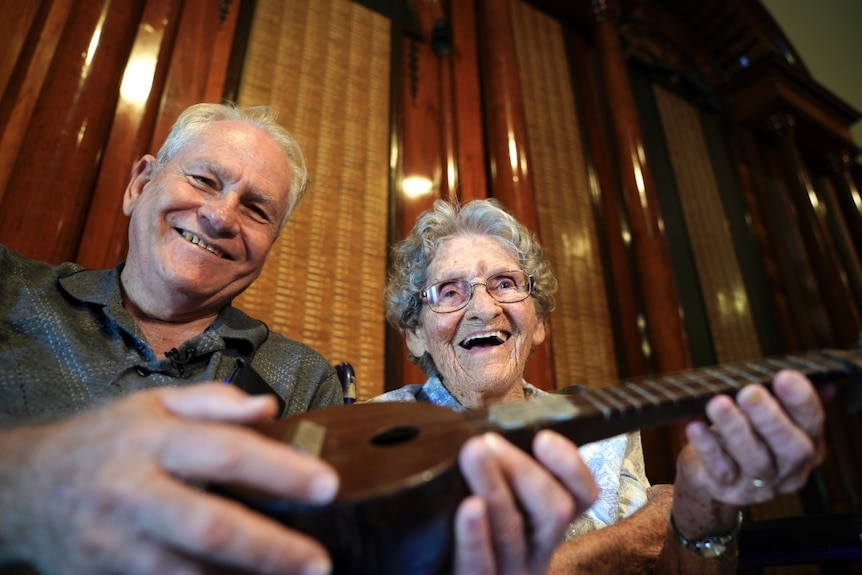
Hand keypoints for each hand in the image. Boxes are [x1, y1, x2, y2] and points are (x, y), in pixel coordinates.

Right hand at [0, 384, 338, 574]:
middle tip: (319, 562)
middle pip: (208, 526)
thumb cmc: (102, 441)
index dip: (280, 471)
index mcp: (151, 440)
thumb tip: (268, 408)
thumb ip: (212, 403)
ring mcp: (114, 545)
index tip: (328, 485)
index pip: (226, 452)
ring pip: (185, 574)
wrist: (24, 488)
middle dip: (269, 548)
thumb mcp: (150, 405)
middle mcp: (132, 492)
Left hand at [452, 430, 597, 574]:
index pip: (582, 495)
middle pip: (554, 511)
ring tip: (473, 453)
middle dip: (523, 469)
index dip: (571, 466)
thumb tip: (490, 431)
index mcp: (546, 525)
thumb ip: (501, 473)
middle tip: (488, 442)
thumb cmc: (464, 533)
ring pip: (512, 531)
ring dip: (493, 486)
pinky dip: (475, 535)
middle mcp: (537, 551)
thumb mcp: (496, 499)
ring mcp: (510, 572)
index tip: (544, 437)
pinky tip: (468, 508)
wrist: (438, 571)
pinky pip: (479, 565)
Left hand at [672, 369, 824, 533]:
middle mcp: (789, 468)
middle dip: (770, 418)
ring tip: (718, 404)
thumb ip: (788, 399)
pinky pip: (719, 469)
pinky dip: (707, 447)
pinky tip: (695, 427)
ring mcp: (760, 484)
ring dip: (735, 429)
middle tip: (749, 392)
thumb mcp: (771, 418)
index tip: (784, 376)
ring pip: (754, 460)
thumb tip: (813, 376)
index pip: (812, 422)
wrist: (715, 477)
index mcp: (808, 444)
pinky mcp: (728, 489)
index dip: (802, 400)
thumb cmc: (748, 435)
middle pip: (790, 448)